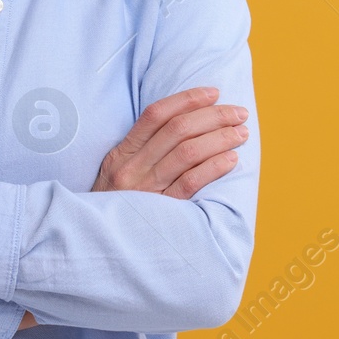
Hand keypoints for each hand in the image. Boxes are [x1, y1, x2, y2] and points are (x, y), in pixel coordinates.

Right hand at [92, 86, 248, 198]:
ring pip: (188, 153)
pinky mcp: (162, 212)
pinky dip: (214, 167)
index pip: (156, 114)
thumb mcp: (116, 173)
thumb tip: (186, 125)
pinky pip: (191, 183)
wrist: (98, 246)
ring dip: (220, 138)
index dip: (188, 99)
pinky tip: (231, 159)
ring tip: (240, 133)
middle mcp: (132, 168)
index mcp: (122, 153)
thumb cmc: (115, 206)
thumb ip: (142, 151)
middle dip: (214, 116)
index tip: (213, 93)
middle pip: (178, 130)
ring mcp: (146, 191)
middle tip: (239, 113)